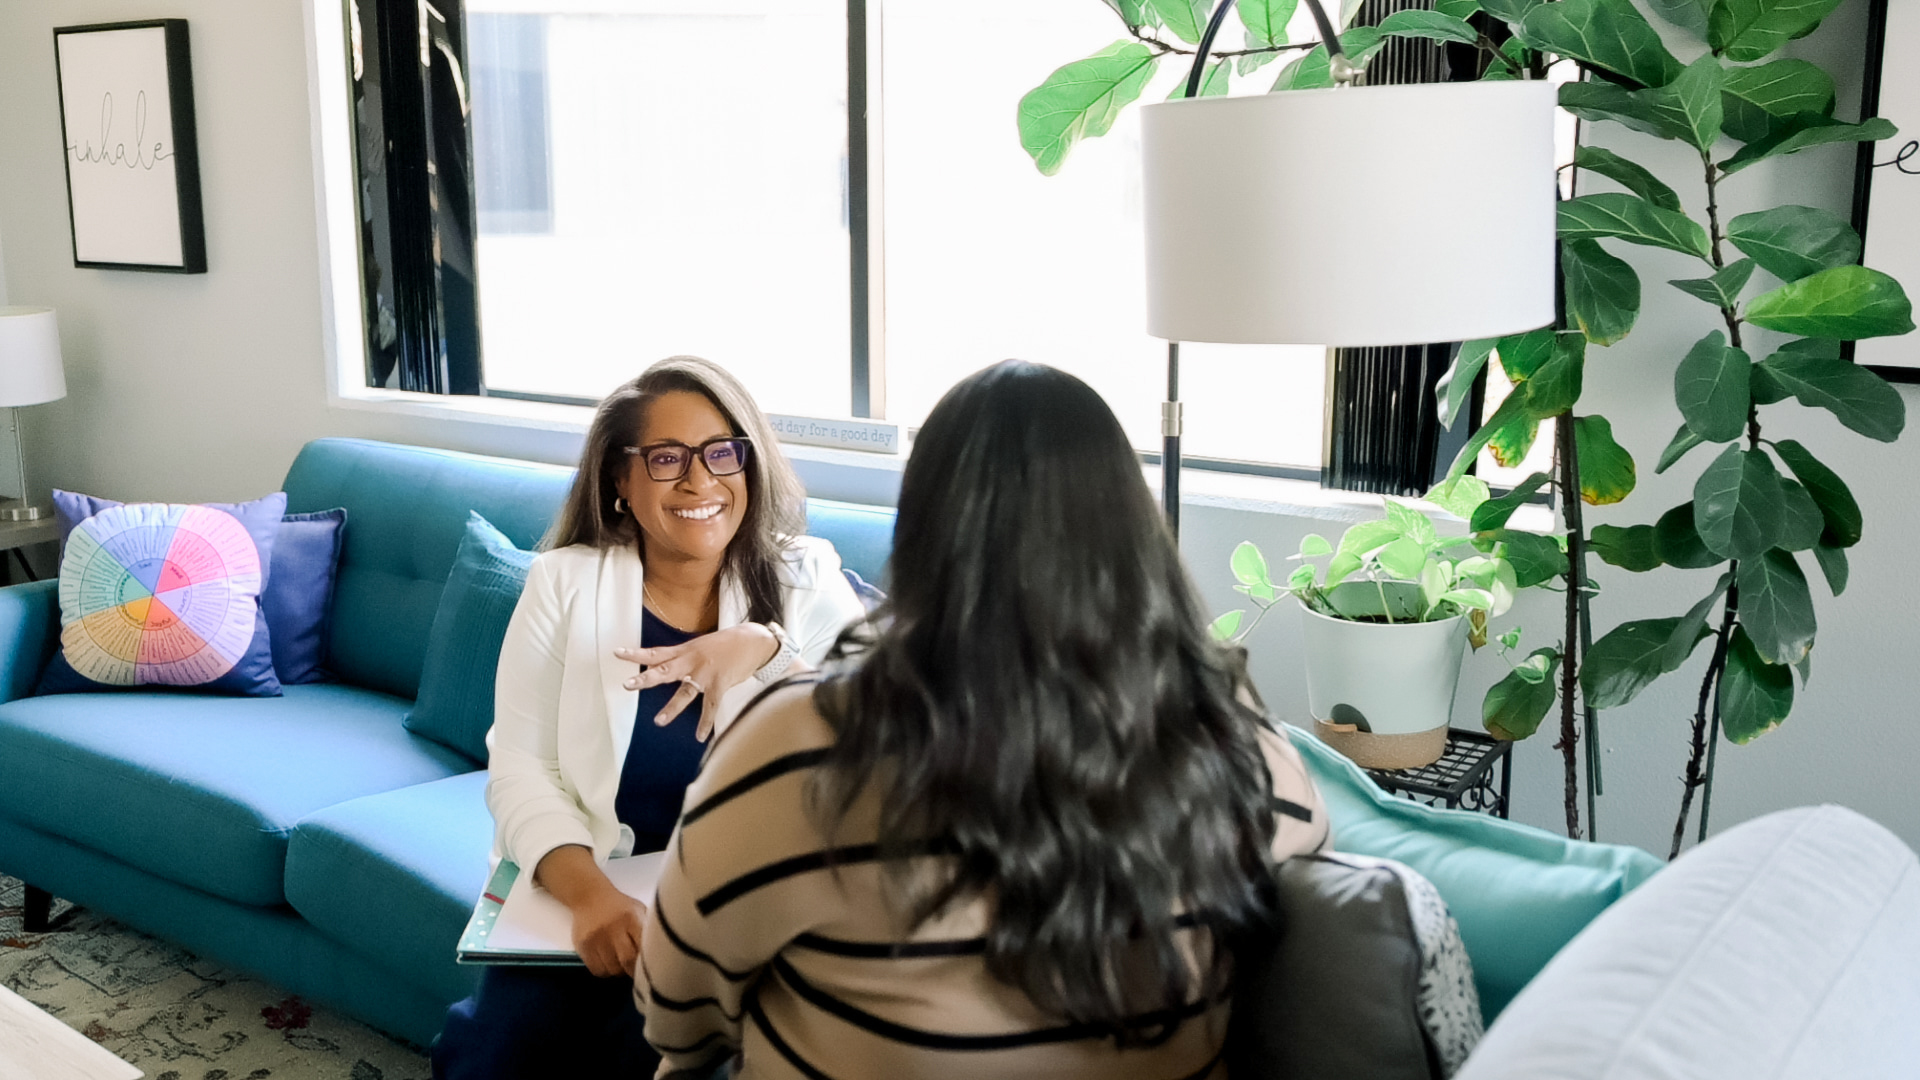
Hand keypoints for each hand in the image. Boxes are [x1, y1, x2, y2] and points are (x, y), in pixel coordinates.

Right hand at [568, 883, 648, 977]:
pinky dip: (605, 971)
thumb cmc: (619, 906)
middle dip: (634, 970)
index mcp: (631, 918)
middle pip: (627, 960)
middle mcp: (613, 928)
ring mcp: (596, 938)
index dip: (648, 961)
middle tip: (636, 970)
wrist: (589, 896)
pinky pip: (597, 970)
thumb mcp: (638, 910)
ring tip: (621, 964)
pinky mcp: (583, 946)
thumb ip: (648, 929)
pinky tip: (608, 963)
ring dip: (619, 971)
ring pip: (612, 968)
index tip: (651, 966)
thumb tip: (661, 951)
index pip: (643, 947)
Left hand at [615, 623, 779, 740]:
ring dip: (672, 708)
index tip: (617, 653)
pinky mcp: (721, 683)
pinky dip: (705, 723)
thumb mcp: (700, 646)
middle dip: (646, 678)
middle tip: (627, 685)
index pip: (656, 652)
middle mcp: (692, 661)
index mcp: (685, 651)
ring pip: (685, 692)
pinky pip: (710, 707)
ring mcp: (706, 673)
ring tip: (659, 721)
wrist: (754, 640)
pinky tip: (699, 736)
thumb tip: (663, 666)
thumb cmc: (727, 644)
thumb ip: (683, 657)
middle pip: (664, 670)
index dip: (636, 653)